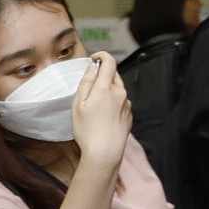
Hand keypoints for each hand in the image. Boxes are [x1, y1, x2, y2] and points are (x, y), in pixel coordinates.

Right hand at [71, 52, 132, 170]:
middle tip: (90, 82)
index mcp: (106, 88)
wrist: (105, 152)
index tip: (94, 58)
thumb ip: (86, 82)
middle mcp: (120, 94)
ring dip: (108, 88)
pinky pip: (121, 102)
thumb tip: (93, 66)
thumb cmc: (86, 129)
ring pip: (119, 89)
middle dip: (103, 73)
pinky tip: (103, 113)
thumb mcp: (78, 103)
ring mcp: (127, 105)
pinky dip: (113, 100)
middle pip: (114, 75)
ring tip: (95, 102)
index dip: (102, 56)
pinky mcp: (129, 115)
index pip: (109, 62)